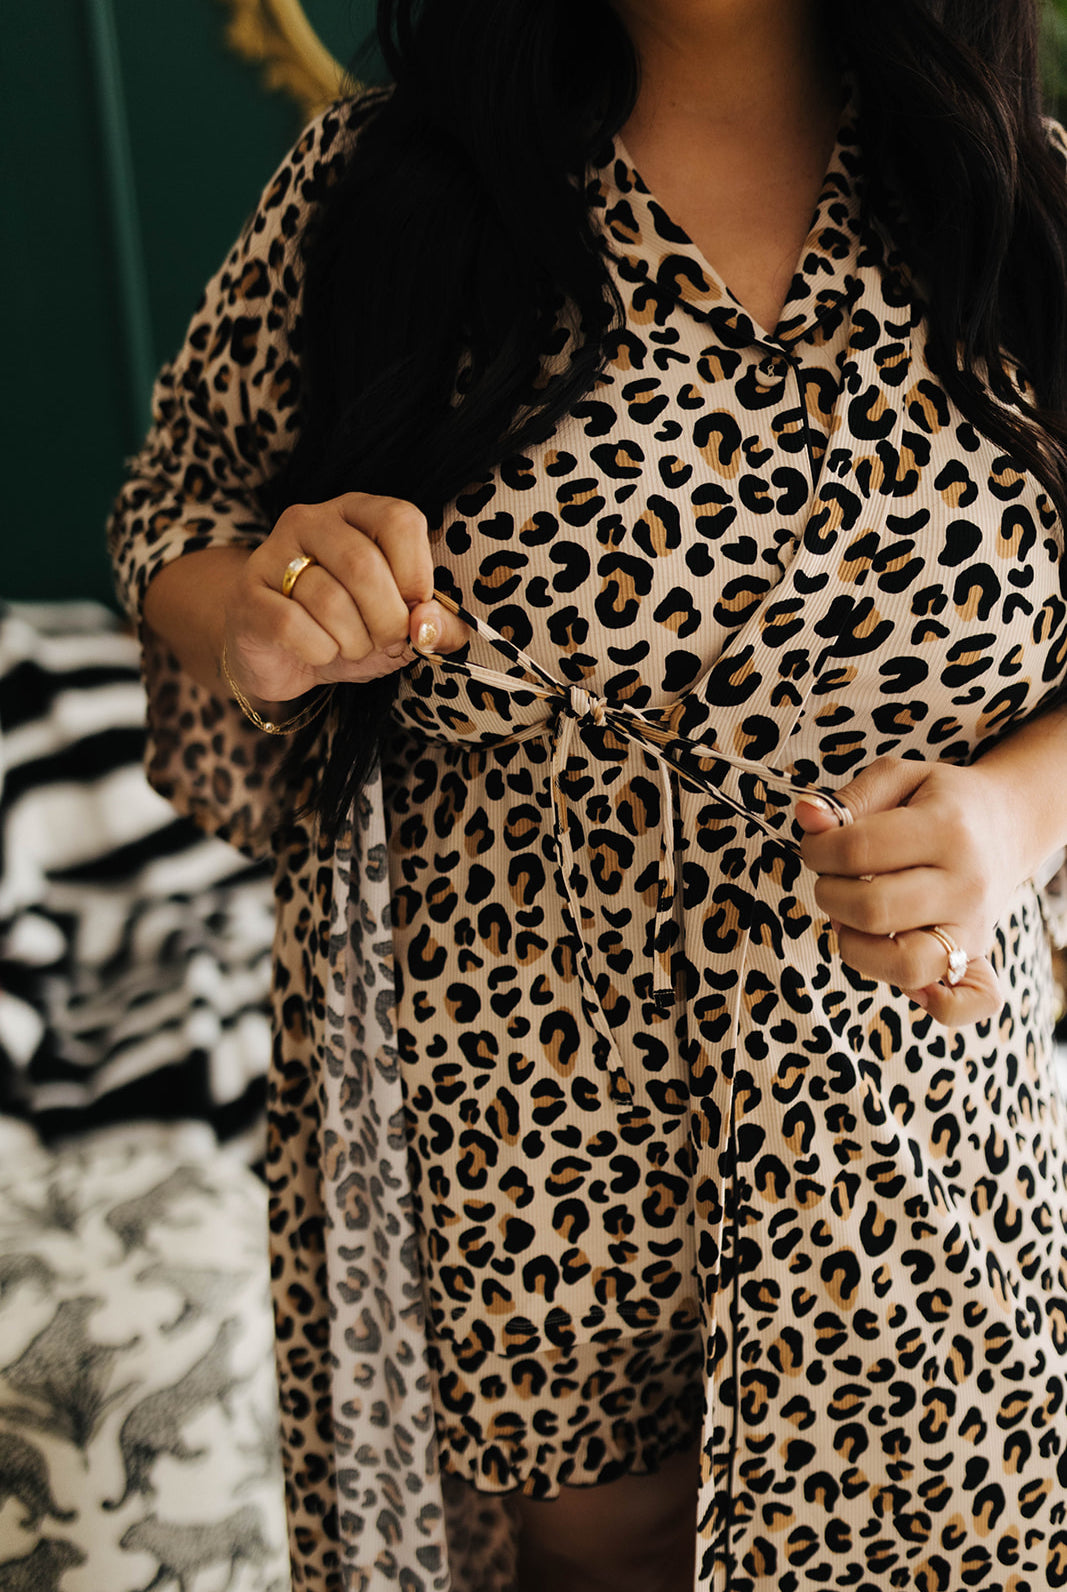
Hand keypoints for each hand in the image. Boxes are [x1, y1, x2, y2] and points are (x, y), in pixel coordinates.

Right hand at [222, 493, 467, 706]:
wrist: (279, 654)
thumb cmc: (348, 629)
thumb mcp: (402, 626)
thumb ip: (436, 627)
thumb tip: (430, 626)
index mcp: (358, 512)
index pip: (400, 520)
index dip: (418, 574)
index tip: (415, 608)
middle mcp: (312, 520)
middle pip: (363, 565)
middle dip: (387, 619)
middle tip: (387, 641)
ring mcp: (274, 553)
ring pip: (329, 601)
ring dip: (354, 641)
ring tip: (351, 647)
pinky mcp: (248, 593)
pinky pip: (293, 626)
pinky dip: (319, 652)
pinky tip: (319, 652)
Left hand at [795, 755, 1019, 1026]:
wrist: (1006, 824)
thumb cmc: (939, 802)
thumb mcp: (898, 778)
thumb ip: (848, 798)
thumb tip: (805, 815)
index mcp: (945, 829)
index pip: (857, 851)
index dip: (817, 850)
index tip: (817, 846)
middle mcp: (964, 884)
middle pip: (873, 910)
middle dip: (831, 896)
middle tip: (834, 881)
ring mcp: (973, 927)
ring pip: (906, 965)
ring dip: (858, 947)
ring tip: (852, 921)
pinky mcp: (976, 957)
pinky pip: (961, 1005)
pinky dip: (929, 1002)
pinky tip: (898, 967)